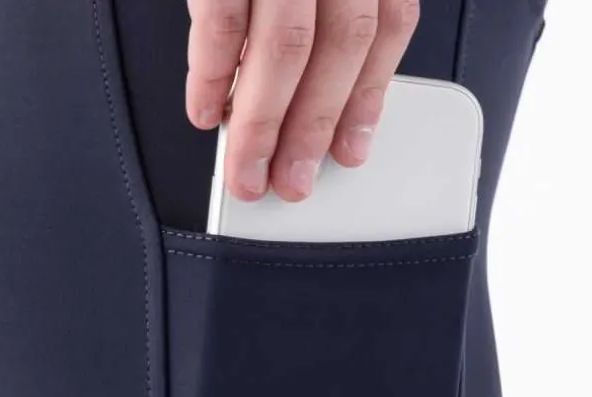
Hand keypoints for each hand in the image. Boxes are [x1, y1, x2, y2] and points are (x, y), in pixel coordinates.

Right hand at [186, 0, 419, 200]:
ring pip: (283, 50)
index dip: (366, 99)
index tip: (349, 155)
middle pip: (337, 48)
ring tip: (247, 171)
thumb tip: (305, 105)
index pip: (386, 28)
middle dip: (311, 129)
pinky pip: (220, 24)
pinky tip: (205, 112)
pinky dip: (210, 77)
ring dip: (262, 125)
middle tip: (290, 182)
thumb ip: (321, 20)